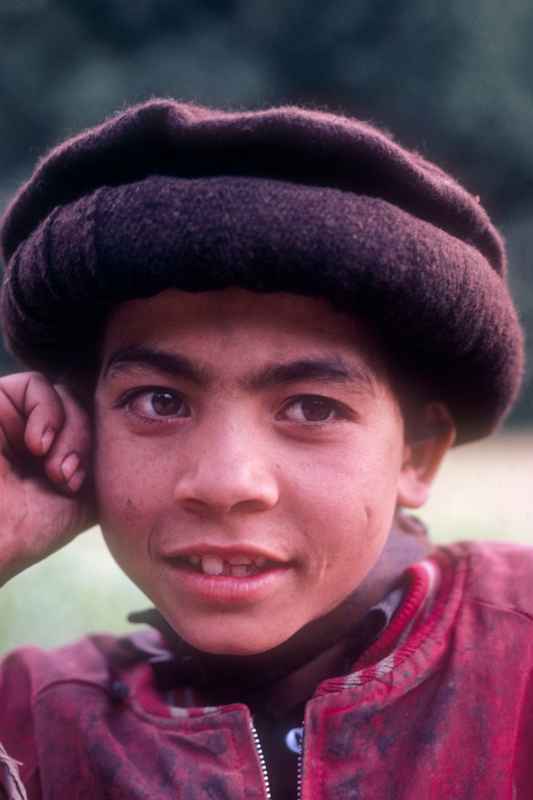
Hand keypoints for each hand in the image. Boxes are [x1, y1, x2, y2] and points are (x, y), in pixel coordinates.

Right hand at [0, 372, 93, 585]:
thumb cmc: (28, 530)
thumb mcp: (83, 496)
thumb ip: (103, 461)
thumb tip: (135, 430)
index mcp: (54, 451)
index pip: (93, 423)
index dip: (98, 444)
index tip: (84, 484)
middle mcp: (33, 431)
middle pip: (84, 407)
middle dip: (84, 442)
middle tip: (70, 478)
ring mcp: (12, 417)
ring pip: (66, 396)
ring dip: (71, 432)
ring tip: (54, 471)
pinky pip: (35, 384)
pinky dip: (48, 412)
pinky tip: (38, 446)